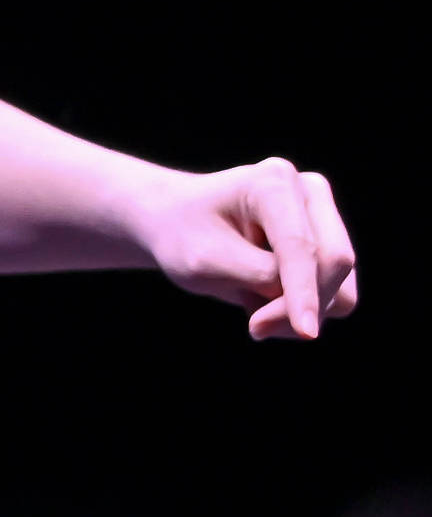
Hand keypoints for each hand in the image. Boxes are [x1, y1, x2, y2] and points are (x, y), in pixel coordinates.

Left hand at [133, 158, 357, 338]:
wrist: (176, 224)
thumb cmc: (184, 236)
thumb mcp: (206, 260)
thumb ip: (262, 279)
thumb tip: (315, 308)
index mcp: (273, 182)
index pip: (301, 246)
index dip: (305, 292)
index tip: (306, 333)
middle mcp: (309, 192)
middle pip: (335, 263)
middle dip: (297, 306)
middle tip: (253, 327)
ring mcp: (324, 219)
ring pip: (340, 288)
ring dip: (296, 313)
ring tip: (247, 298)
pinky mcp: (330, 249)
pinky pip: (336, 298)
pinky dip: (300, 311)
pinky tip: (260, 297)